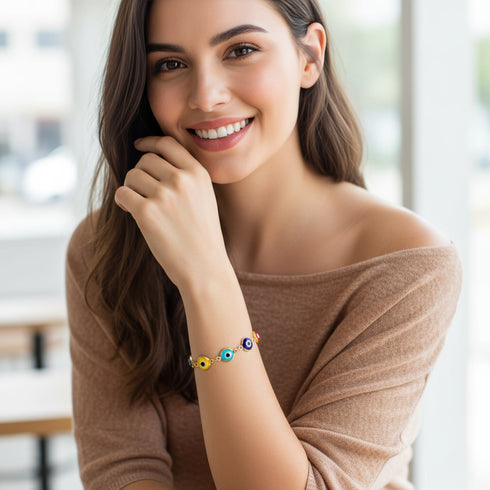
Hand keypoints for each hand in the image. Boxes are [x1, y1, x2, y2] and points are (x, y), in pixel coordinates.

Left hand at [115, 136, 229, 290]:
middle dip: (139, 173)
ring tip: (138, 204)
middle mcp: (182, 180)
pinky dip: (122, 201)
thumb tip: (152, 160)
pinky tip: (131, 212)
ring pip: (132, 176)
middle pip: (145, 160)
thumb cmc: (203, 237)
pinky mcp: (147, 213)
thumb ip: (186, 178)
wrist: (204, 268)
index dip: (149, 142)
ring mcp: (164, 195)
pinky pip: (122, 194)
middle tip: (142, 191)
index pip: (167, 144)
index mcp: (198, 174)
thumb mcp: (205, 198)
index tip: (139, 146)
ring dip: (130, 188)